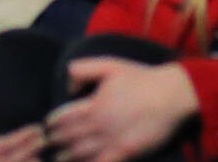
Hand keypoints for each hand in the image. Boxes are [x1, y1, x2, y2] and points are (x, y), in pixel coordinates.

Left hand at [44, 60, 200, 161]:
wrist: (172, 96)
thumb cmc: (142, 79)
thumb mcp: (110, 65)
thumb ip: (84, 70)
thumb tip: (68, 85)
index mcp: (93, 105)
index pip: (62, 118)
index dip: (51, 124)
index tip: (46, 127)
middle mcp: (98, 126)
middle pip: (67, 139)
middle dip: (54, 142)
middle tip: (46, 145)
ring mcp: (110, 143)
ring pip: (79, 155)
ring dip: (65, 158)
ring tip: (58, 159)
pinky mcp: (124, 154)